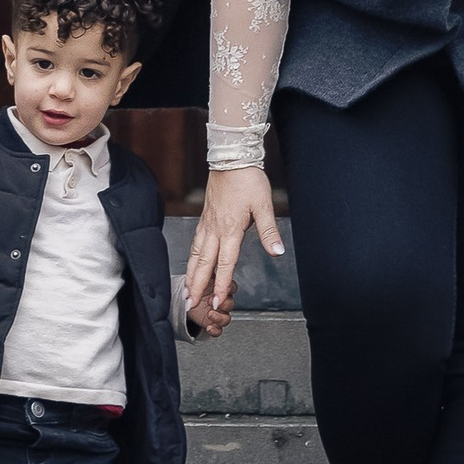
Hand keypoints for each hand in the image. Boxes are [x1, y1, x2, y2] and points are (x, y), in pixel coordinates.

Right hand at [184, 166, 281, 331]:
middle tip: (190, 305)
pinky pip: (196, 243)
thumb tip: (277, 252)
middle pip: (204, 263)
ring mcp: (207, 224)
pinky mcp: (205, 218)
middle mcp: (215, 229)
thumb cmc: (248, 180)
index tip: (217, 301)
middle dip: (197, 286)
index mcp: (231, 229)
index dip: (221, 284)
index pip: (225, 264)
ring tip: (186, 291)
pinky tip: (191, 264)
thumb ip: (269, 231)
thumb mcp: (264, 204)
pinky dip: (192, 258)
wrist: (231, 158)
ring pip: (196, 254)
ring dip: (191, 274)